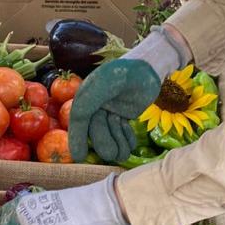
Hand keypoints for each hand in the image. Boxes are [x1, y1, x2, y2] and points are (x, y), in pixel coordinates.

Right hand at [68, 28, 188, 162]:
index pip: (79, 121)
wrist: (149, 66)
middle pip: (96, 132)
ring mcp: (111, 111)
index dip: (77, 140)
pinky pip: (122, 133)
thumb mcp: (104, 85)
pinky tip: (130, 144)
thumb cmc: (125, 72)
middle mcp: (96, 106)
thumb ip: (87, 102)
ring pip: (110, 135)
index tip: (79, 157)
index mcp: (86, 97)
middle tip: (113, 155)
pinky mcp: (124, 115)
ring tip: (124, 152)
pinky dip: (126, 140)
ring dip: (117, 145)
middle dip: (105, 144)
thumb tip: (76, 120)